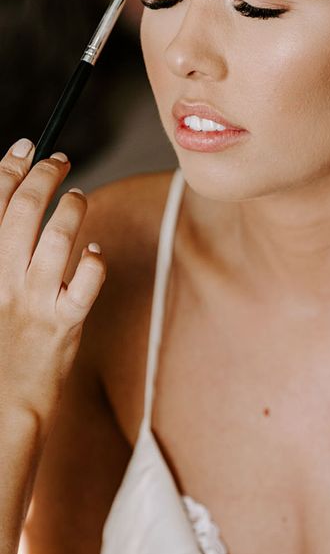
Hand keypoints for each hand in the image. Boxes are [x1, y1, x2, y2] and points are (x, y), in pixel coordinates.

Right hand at [0, 138, 105, 430]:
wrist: (0, 405)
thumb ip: (0, 252)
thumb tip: (13, 204)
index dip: (7, 170)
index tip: (24, 147)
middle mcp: (2, 281)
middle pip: (23, 214)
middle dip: (43, 177)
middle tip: (61, 160)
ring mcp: (33, 302)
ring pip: (56, 241)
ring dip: (72, 210)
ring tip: (79, 196)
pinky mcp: (64, 325)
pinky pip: (84, 287)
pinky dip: (94, 264)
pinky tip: (96, 251)